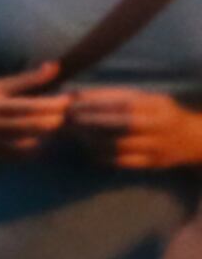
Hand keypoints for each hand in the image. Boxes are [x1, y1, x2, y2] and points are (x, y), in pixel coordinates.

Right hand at [0, 66, 67, 159]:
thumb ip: (25, 79)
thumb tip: (54, 67)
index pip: (34, 106)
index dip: (56, 103)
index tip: (68, 98)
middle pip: (36, 127)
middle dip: (56, 119)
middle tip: (67, 112)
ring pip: (30, 143)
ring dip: (46, 135)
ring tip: (54, 123)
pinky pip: (17, 155)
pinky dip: (32, 148)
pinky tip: (37, 139)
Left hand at [53, 85, 201, 168]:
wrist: (192, 139)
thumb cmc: (158, 113)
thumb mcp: (145, 98)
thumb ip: (114, 96)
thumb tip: (75, 94)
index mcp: (156, 105)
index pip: (122, 102)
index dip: (95, 103)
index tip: (72, 102)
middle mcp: (159, 125)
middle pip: (121, 124)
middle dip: (91, 122)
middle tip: (68, 120)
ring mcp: (157, 146)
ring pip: (120, 145)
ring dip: (93, 140)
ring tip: (76, 134)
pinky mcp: (153, 163)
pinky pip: (123, 162)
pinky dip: (103, 156)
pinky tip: (90, 150)